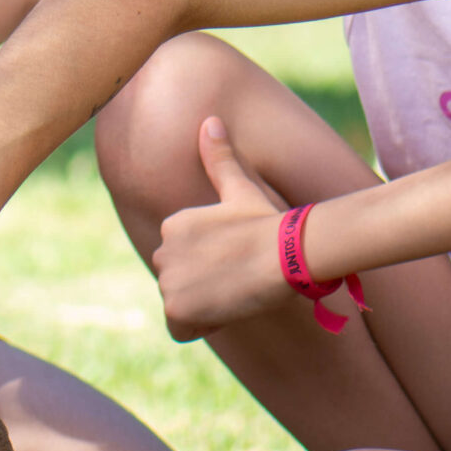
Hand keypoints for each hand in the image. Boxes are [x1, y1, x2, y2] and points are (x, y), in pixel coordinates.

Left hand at [151, 116, 296, 337]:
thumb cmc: (270, 223)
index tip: (236, 259)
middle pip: (178, 283)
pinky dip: (200, 326)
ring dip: (205, 307)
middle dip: (203, 287)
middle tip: (237, 278)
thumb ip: (219, 159)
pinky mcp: (176, 306)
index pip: (183, 259)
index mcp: (173, 224)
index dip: (210, 266)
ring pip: (180, 306)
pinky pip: (179, 329)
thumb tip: (210, 121)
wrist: (287, 252)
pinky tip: (225, 309)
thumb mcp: (240, 189)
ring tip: (235, 291)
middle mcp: (162, 249)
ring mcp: (167, 278)